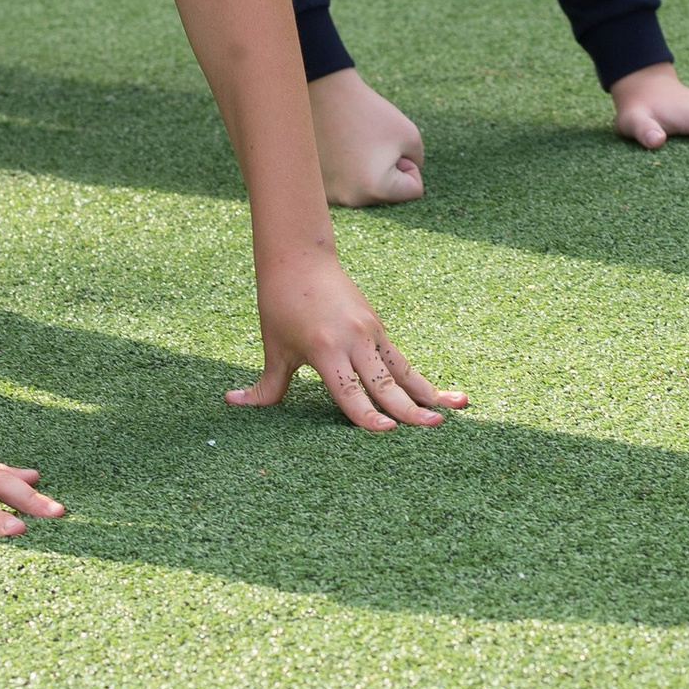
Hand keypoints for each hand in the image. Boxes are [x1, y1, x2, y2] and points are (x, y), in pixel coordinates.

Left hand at [228, 254, 465, 429]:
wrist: (299, 257)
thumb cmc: (281, 303)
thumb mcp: (274, 347)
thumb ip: (265, 385)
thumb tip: (233, 402)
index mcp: (326, 350)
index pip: (349, 391)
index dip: (366, 414)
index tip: (386, 431)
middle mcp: (354, 341)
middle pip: (386, 383)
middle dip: (410, 408)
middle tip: (434, 427)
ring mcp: (371, 332)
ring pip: (404, 370)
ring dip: (429, 392)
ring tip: (456, 408)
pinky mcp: (378, 327)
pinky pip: (401, 359)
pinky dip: (419, 378)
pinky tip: (439, 394)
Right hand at [308, 66, 424, 205]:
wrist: (324, 95)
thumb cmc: (369, 113)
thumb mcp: (410, 135)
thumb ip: (417, 164)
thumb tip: (401, 185)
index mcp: (376, 189)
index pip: (414, 190)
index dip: (410, 164)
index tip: (389, 144)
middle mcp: (351, 200)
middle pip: (388, 194)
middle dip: (387, 170)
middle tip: (370, 144)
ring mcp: (331, 197)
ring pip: (367, 191)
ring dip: (367, 172)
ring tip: (352, 146)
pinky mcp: (319, 188)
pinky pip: (347, 187)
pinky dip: (347, 172)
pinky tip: (337, 151)